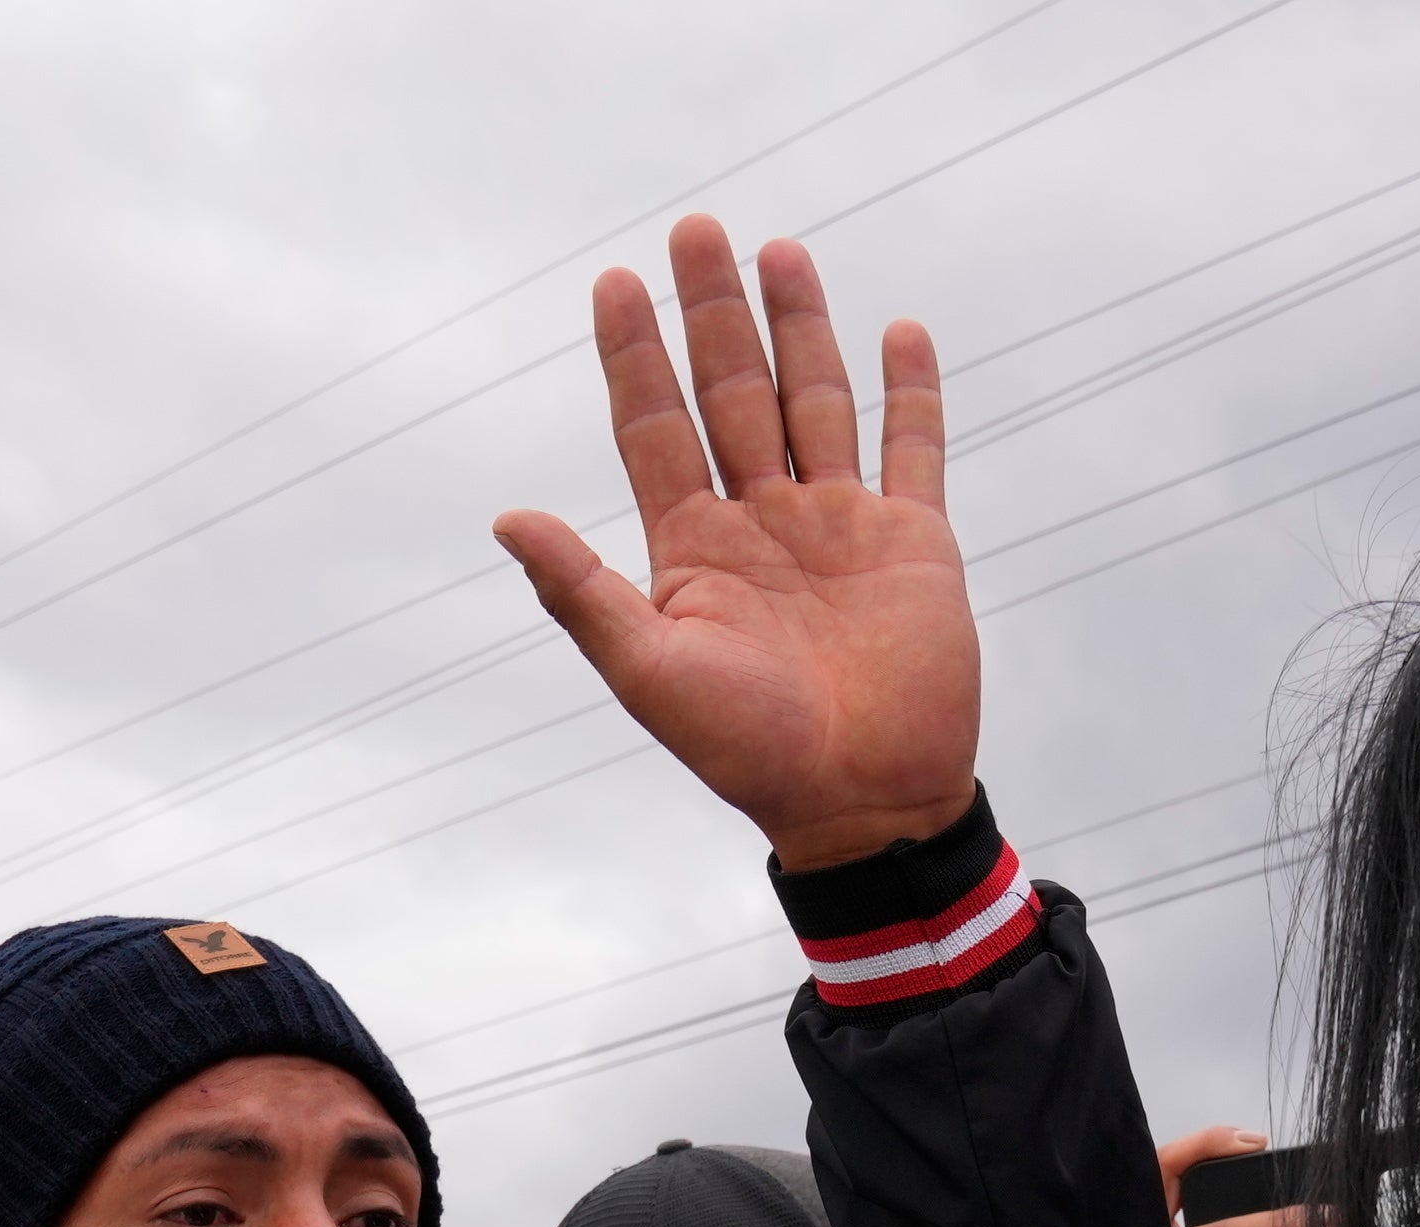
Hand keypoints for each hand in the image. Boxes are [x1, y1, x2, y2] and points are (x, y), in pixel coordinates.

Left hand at [494, 219, 976, 873]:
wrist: (864, 804)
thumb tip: (505, 518)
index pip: (655, 427)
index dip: (634, 356)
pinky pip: (912, 448)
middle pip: (734, 392)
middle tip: (696, 228)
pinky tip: (898, 330)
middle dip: (714, 312)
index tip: (615, 281)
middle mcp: (763, 521)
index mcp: (696, 547)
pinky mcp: (915, 541)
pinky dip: (910, 391)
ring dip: (800, 328)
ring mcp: (841, 525)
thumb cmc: (749, 754)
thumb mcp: (649, 673)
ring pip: (816, 400)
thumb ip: (581, 592)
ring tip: (778, 252)